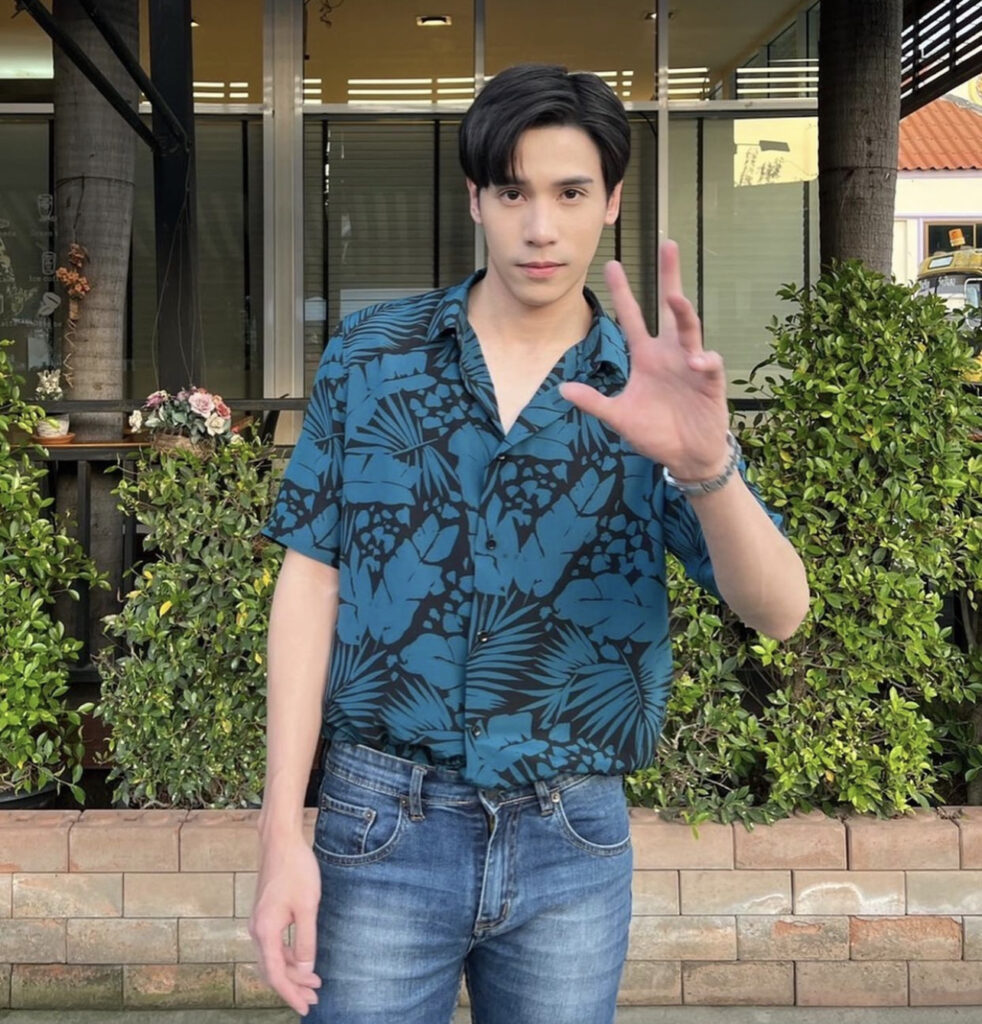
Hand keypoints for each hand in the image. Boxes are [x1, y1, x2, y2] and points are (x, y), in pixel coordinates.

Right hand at [249, 837, 321, 1014]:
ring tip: (313, 982)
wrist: (280, 841)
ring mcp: (259, 922)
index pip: (277, 974)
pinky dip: (288, 957)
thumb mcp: (308, 906)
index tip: (305, 1008)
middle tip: (314, 999)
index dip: (291, 994)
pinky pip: (274, 945)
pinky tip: (303, 959)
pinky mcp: (265, 914)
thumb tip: (307, 969)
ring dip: (292, 972)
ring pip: (273, 958)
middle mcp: (257, 930)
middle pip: (273, 970)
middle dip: (293, 987)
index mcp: (266, 931)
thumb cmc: (296, 869)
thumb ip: (306, 940)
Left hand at [560, 240, 729, 479]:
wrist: (686, 456)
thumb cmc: (655, 432)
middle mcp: (670, 353)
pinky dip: (705, 361)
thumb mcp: (618, 417)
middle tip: (668, 243)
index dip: (622, 292)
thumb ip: (593, 401)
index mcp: (647, 357)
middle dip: (669, 277)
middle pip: (670, 307)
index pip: (632, 317)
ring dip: (684, 314)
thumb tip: (562, 389)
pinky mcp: (710, 383)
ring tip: (676, 299)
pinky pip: (710, 365)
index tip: (611, 264)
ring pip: (690, 329)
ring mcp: (692, 364)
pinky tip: (698, 361)